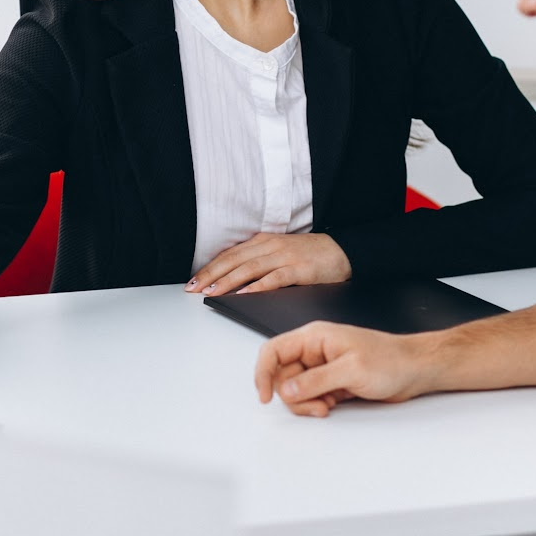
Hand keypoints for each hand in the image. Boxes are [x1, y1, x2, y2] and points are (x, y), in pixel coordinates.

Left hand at [186, 232, 350, 295]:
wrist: (342, 251)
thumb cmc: (308, 256)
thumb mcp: (278, 253)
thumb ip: (258, 262)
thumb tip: (230, 280)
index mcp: (263, 242)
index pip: (229, 255)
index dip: (209, 268)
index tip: (192, 282)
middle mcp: (270, 246)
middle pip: (234, 260)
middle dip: (211, 275)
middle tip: (194, 289)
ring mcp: (284, 257)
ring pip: (250, 268)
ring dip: (228, 281)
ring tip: (212, 292)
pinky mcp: (299, 269)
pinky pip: (274, 278)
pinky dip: (257, 286)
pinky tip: (244, 294)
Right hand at [254, 322, 425, 416]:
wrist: (415, 370)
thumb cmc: (390, 360)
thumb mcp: (351, 370)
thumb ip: (315, 381)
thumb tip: (285, 390)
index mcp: (314, 337)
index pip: (273, 351)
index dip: (263, 373)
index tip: (265, 396)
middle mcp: (314, 351)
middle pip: (282, 375)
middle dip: (292, 395)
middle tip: (314, 405)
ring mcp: (322, 367)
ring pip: (295, 389)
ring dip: (305, 403)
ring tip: (326, 406)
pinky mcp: (331, 382)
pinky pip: (310, 396)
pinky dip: (316, 405)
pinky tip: (332, 405)